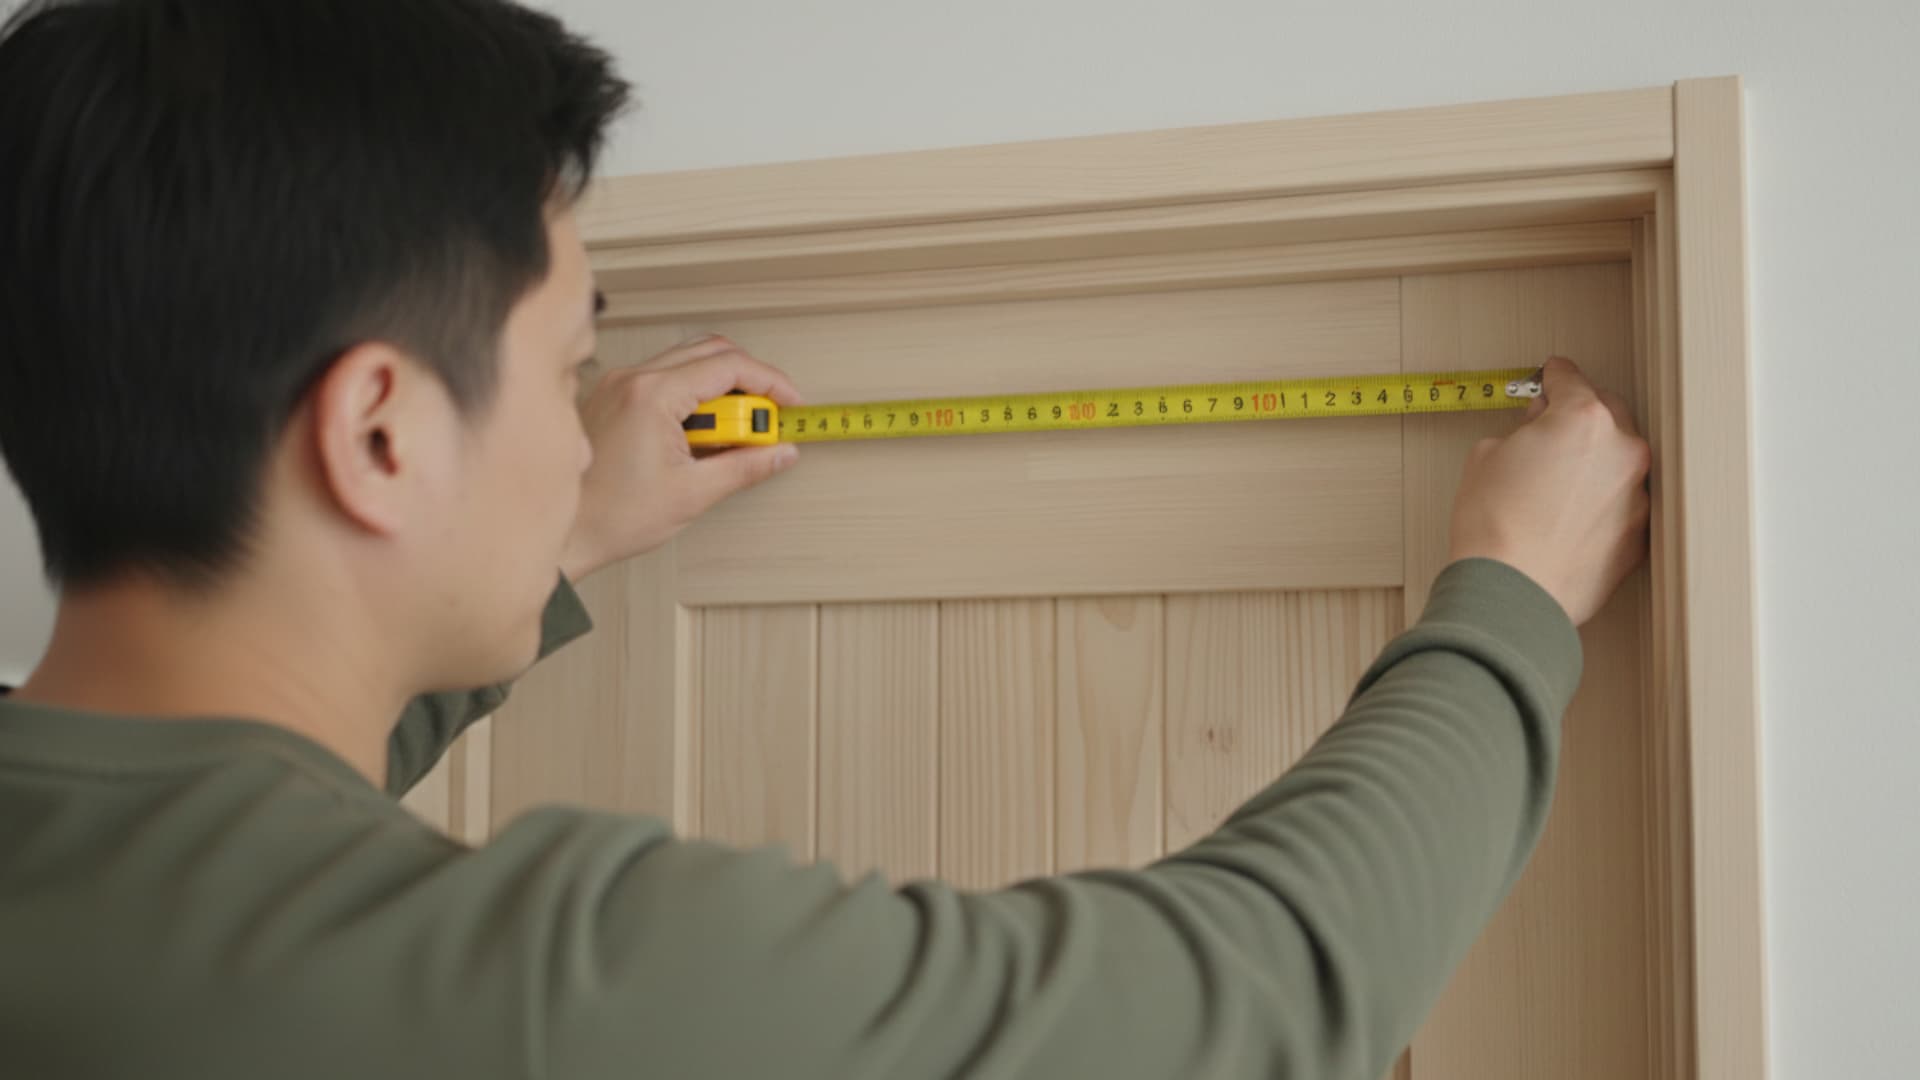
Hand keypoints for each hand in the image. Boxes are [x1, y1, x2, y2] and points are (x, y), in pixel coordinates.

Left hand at [561, 335, 803, 582]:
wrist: (565, 534)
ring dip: (721, 389)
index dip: (770, 382)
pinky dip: (694, 396)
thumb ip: (745, 467)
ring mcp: (619, 385)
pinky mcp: (613, 397)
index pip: (729, 366)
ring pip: (689, 362)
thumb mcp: (693, 493)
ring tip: (735, 433)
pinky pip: (666, 378)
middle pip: (711, 352)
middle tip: (768, 418)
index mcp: (653, 395)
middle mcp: (633, 379)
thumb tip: (781, 452)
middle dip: (749, 381)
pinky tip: (701, 434)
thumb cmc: (612, 516)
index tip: (790, 404)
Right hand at [1447, 357, 1651, 625]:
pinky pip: (1623, 502)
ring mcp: (1637, 495)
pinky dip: (1602, 502)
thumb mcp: (1486, 457)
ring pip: (1618, 459)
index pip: (1570, 379)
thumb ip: (1522, 432)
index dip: (1552, 376)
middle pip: (1606, 412)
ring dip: (1592, 461)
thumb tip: (1536, 433)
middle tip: (1545, 432)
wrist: (1511, 592)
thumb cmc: (1494, 529)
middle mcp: (1622, 450)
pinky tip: (1567, 516)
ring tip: (1553, 485)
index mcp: (1583, 419)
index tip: (1550, 377)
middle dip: (1577, 417)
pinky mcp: (1640, 535)